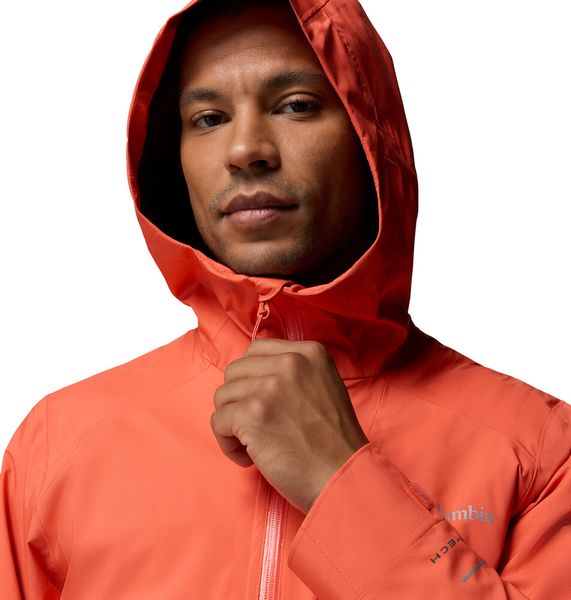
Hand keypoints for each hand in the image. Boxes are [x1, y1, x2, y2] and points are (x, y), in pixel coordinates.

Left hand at [211, 339, 368, 512]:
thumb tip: (253, 375)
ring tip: (255, 445)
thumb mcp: (324, 386)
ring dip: (232, 424)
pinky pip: (218, 422)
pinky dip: (228, 444)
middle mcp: (289, 362)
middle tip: (257, 427)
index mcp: (309, 352)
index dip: (251, 378)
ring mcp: (270, 387)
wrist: (345, 477)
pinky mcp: (252, 414)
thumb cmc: (334, 442)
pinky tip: (249, 457)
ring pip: (223, 396)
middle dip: (239, 401)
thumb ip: (293, 372)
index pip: (256, 350)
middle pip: (235, 371)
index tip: (261, 403)